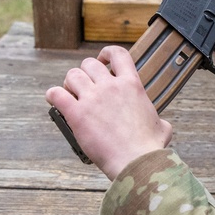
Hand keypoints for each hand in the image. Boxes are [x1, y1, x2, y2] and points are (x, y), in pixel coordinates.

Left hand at [45, 45, 171, 179]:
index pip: (118, 54)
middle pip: (89, 64)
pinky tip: (55, 101)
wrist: (136, 161)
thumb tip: (162, 125)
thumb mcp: (162, 127)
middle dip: (85, 73)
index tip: (102, 61)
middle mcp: (111, 87)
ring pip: (72, 75)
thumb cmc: (149, 147)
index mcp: (132, 85)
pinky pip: (56, 94)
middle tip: (85, 87)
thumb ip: (159, 120)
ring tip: (70, 95)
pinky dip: (53, 95)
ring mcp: (93, 99)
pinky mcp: (77, 114)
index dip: (106, 53)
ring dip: (69, 84)